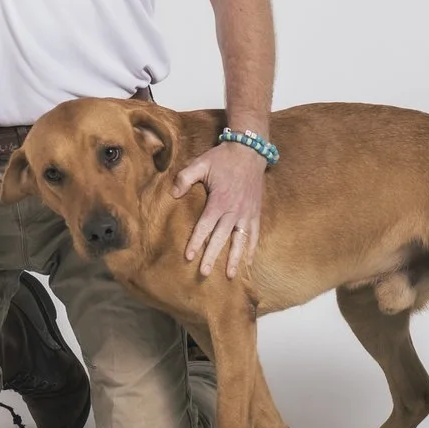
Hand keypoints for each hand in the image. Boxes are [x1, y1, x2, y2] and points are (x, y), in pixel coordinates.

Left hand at [175, 141, 267, 278]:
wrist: (250, 151)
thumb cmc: (222, 158)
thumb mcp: (201, 163)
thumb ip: (185, 178)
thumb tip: (173, 194)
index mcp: (219, 200)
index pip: (205, 226)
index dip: (196, 242)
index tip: (189, 256)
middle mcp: (234, 210)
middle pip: (221, 238)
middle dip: (212, 256)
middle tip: (204, 273)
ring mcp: (247, 213)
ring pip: (240, 241)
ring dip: (234, 259)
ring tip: (229, 276)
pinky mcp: (255, 213)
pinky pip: (254, 234)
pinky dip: (251, 249)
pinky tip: (248, 262)